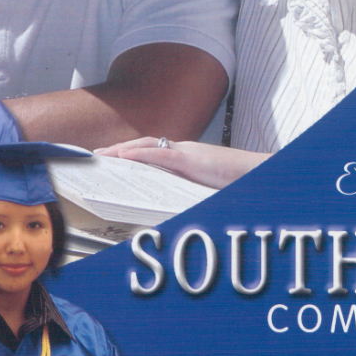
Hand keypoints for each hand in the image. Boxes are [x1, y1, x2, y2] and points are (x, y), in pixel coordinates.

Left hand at [95, 138, 269, 189]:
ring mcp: (186, 153)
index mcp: (186, 159)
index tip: (113, 160)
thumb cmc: (236, 182)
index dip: (131, 154)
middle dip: (119, 150)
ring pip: (147, 146)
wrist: (257, 174)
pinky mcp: (189, 158)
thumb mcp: (205, 188)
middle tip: (98, 156)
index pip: (152, 153)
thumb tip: (170, 208)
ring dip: (122, 150)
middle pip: (144, 146)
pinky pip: (159, 152)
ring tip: (102, 154)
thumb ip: (187, 192)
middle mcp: (183, 151)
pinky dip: (139, 152)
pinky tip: (123, 155)